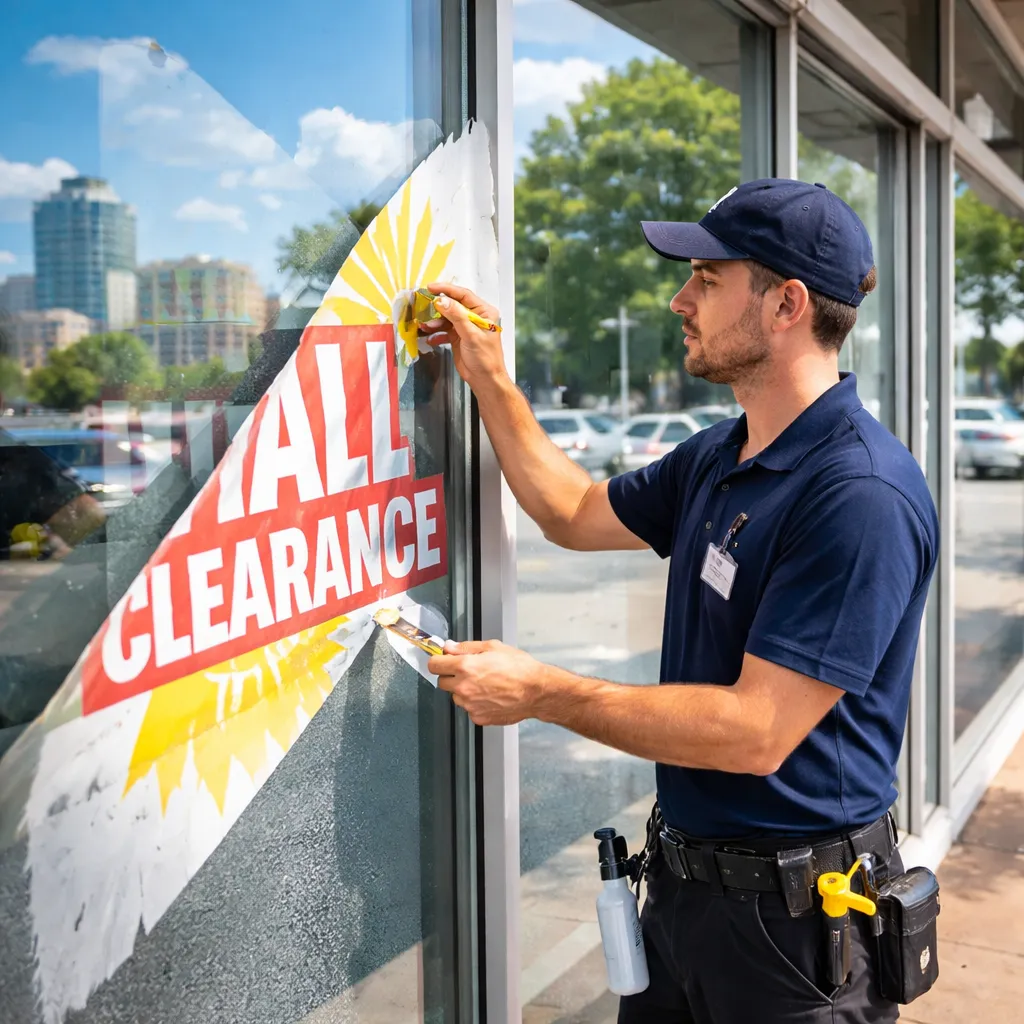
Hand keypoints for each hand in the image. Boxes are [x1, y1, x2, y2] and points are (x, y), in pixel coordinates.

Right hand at [418, 282, 506, 387]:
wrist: (485, 379)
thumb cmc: (486, 359)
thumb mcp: (471, 335)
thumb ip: (456, 316)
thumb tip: (442, 300)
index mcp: (483, 312)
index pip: (463, 295)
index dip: (446, 289)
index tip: (431, 288)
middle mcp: (474, 317)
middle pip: (452, 305)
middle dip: (437, 307)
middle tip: (423, 306)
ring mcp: (465, 327)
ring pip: (446, 318)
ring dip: (434, 322)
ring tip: (425, 326)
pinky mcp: (458, 337)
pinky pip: (444, 331)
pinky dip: (436, 334)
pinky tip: (430, 338)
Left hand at [428, 639, 547, 725]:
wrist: (536, 691)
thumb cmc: (520, 668)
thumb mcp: (493, 647)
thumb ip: (466, 647)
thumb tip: (449, 647)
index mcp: (465, 667)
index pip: (434, 665)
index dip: (439, 660)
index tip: (443, 660)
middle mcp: (464, 687)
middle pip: (441, 682)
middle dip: (450, 676)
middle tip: (468, 671)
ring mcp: (470, 705)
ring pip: (456, 696)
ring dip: (463, 690)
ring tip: (485, 684)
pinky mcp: (478, 717)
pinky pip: (469, 708)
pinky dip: (476, 703)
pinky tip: (491, 695)